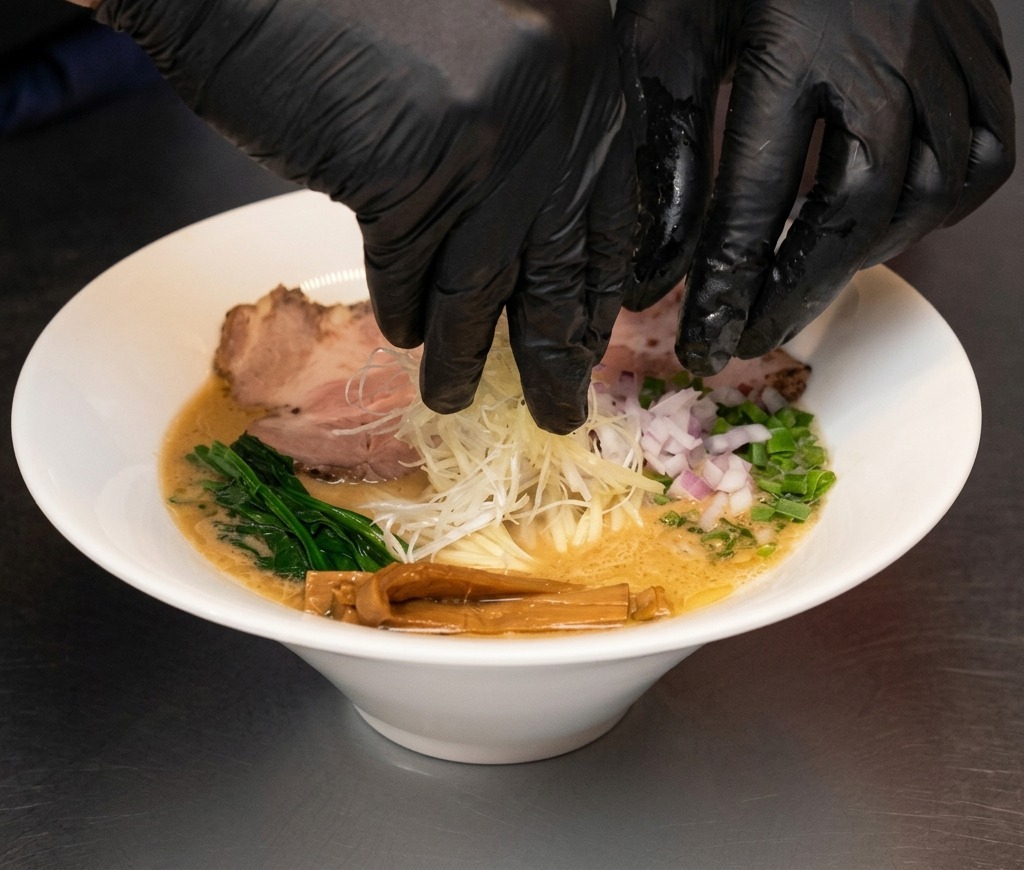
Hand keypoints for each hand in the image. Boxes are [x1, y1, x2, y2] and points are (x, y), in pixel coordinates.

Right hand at [95, 0, 635, 432]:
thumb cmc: (360, 1)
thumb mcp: (483, 50)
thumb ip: (522, 127)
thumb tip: (534, 236)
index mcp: (584, 62)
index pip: (606, 206)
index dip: (595, 286)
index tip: (590, 340)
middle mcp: (555, 98)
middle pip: (563, 257)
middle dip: (559, 347)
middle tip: (562, 410)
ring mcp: (488, 138)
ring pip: (488, 282)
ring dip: (469, 355)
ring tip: (459, 401)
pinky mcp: (410, 173)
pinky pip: (413, 271)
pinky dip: (405, 313)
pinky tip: (404, 339)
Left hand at [616, 0, 1014, 373]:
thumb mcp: (667, 39)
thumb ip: (665, 151)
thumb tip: (653, 267)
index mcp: (793, 44)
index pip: (758, 199)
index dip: (730, 285)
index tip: (705, 342)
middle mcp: (885, 52)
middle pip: (851, 211)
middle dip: (794, 291)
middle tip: (750, 339)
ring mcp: (946, 49)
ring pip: (924, 193)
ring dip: (860, 257)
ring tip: (801, 287)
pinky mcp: (981, 50)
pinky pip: (982, 155)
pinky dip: (933, 208)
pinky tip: (880, 225)